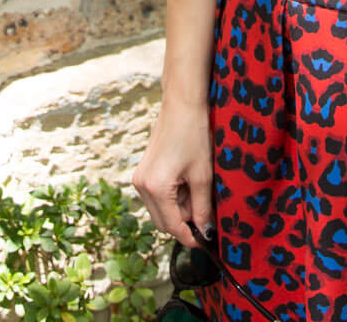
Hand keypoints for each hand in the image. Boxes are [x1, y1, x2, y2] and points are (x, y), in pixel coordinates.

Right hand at [131, 95, 214, 248]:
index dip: (191, 237)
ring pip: (160, 210)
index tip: (207, 241)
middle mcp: (141, 186)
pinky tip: (186, 180)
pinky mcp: (143, 171)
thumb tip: (205, 232)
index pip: (173, 227)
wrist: (181, 105)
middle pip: (163, 222)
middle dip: (185, 222)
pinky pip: (157, 196)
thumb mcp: (202, 176)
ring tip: (196, 187)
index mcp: (156, 188)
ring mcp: (140, 178)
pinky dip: (172, 197)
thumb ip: (203, 208)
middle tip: (205, 209)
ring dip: (179, 209)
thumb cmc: (193, 135)